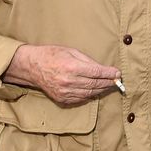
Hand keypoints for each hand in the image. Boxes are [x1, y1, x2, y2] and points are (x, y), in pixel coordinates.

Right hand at [4, 44, 120, 105]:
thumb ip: (87, 60)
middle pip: (95, 84)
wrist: (32, 67)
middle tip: (116, 80)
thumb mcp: (70, 51)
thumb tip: (103, 69)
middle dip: (108, 82)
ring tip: (109, 85)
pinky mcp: (62, 99)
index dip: (109, 74)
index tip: (118, 73)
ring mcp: (65, 92)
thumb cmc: (51, 55)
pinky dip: (91, 94)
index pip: (96, 73)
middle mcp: (69, 82)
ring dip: (102, 89)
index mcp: (71, 67)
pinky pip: (81, 98)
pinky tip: (96, 90)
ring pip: (90, 93)